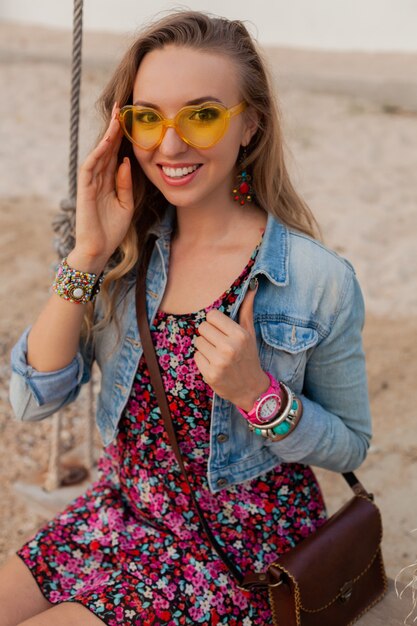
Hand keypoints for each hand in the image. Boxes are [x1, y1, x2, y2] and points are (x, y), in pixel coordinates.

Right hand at [71, 102, 134, 270]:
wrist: (98, 249)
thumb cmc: (112, 230)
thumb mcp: (126, 204)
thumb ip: (126, 183)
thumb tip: (127, 161)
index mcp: (109, 181)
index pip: (116, 154)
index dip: (122, 137)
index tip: (131, 119)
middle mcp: (99, 178)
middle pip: (107, 148)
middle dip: (114, 128)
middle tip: (122, 107)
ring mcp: (91, 183)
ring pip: (99, 153)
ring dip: (107, 135)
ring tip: (116, 117)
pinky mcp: (84, 190)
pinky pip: (90, 167)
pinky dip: (98, 153)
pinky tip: (107, 141)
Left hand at [194, 280, 268, 408]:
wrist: (251, 388)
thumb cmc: (248, 357)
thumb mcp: (250, 333)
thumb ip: (247, 310)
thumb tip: (251, 286)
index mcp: (240, 335)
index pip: (212, 315)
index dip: (215, 322)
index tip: (221, 331)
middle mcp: (230, 348)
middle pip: (202, 328)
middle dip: (208, 335)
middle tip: (218, 344)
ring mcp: (219, 362)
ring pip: (197, 342)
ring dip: (204, 347)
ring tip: (217, 355)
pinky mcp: (210, 374)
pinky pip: (196, 356)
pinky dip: (202, 360)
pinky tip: (214, 365)